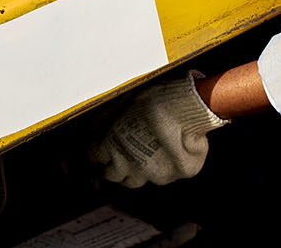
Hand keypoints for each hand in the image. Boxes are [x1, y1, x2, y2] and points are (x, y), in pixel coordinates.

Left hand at [89, 71, 227, 187]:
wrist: (187, 106)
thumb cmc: (156, 99)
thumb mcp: (123, 103)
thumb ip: (106, 120)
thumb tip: (93, 128)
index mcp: (111, 145)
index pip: (94, 156)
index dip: (97, 151)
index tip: (100, 148)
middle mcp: (126, 165)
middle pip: (112, 174)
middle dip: (113, 166)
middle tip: (120, 156)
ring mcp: (149, 174)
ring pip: (134, 181)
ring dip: (134, 172)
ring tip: (142, 157)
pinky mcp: (170, 176)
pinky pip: (163, 177)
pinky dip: (162, 169)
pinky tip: (166, 155)